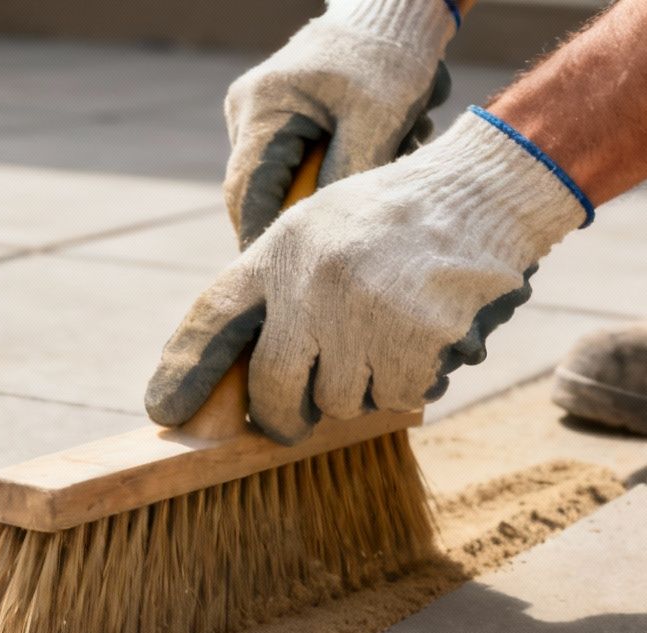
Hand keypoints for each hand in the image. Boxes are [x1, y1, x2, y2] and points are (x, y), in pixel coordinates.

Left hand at [149, 112, 590, 443]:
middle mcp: (312, 284)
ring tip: (386, 341)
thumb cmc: (396, 216)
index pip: (212, 318)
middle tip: (290, 426)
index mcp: (280, 251)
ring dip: (360, 391)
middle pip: (273, 389)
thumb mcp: (319, 227)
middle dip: (280, 418)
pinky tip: (423, 342)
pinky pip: (396, 398)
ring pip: (340, 401)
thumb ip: (282, 285)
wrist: (481, 192)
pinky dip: (408, 384)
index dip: (184, 372)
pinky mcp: (414, 339)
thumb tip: (246, 368)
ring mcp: (363, 314)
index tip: (165, 413)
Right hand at [225, 0, 457, 245]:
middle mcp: (249, 110)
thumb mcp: (375, 120)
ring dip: (324, 190)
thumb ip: (346, 176)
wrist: (397, 10)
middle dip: (297, 218)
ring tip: (383, 166)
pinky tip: (378, 148)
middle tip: (330, 249)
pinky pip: (298, 160)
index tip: (281, 274)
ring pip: (281, 178)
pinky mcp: (283, 115)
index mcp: (262, 106)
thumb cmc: (389, 56)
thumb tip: (324, 235)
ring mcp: (262, 112)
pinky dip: (332, 169)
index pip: (246, 193)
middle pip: (258, 191)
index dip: (258, 239)